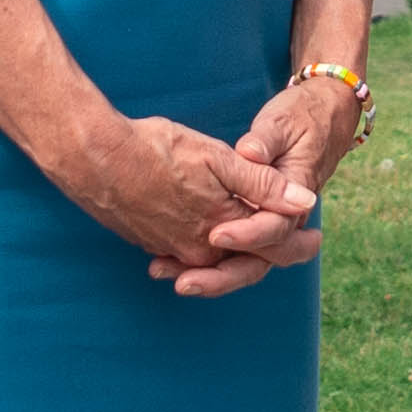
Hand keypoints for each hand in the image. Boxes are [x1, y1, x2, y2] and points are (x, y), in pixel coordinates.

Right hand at [67, 114, 313, 296]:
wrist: (94, 159)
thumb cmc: (156, 150)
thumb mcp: (217, 159)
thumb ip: (262, 184)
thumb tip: (305, 204)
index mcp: (221, 229)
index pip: (270, 245)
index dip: (297, 242)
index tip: (318, 240)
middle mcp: (199, 250)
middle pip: (246, 260)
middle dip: (276, 252)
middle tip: (305, 245)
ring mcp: (172, 249)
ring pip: (218, 259)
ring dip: (241, 253)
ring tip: (263, 240)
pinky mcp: (151, 242)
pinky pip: (190, 254)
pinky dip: (209, 250)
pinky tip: (214, 237)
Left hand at [162, 70, 364, 295]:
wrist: (323, 116)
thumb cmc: (301, 117)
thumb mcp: (283, 123)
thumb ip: (265, 141)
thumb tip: (250, 153)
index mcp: (297, 195)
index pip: (275, 228)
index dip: (248, 235)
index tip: (215, 233)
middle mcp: (285, 218)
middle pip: (258, 262)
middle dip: (221, 276)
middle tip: (185, 282)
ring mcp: (267, 223)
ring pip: (240, 263)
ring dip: (206, 275)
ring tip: (165, 274)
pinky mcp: (250, 221)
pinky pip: (228, 253)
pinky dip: (200, 262)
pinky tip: (165, 262)